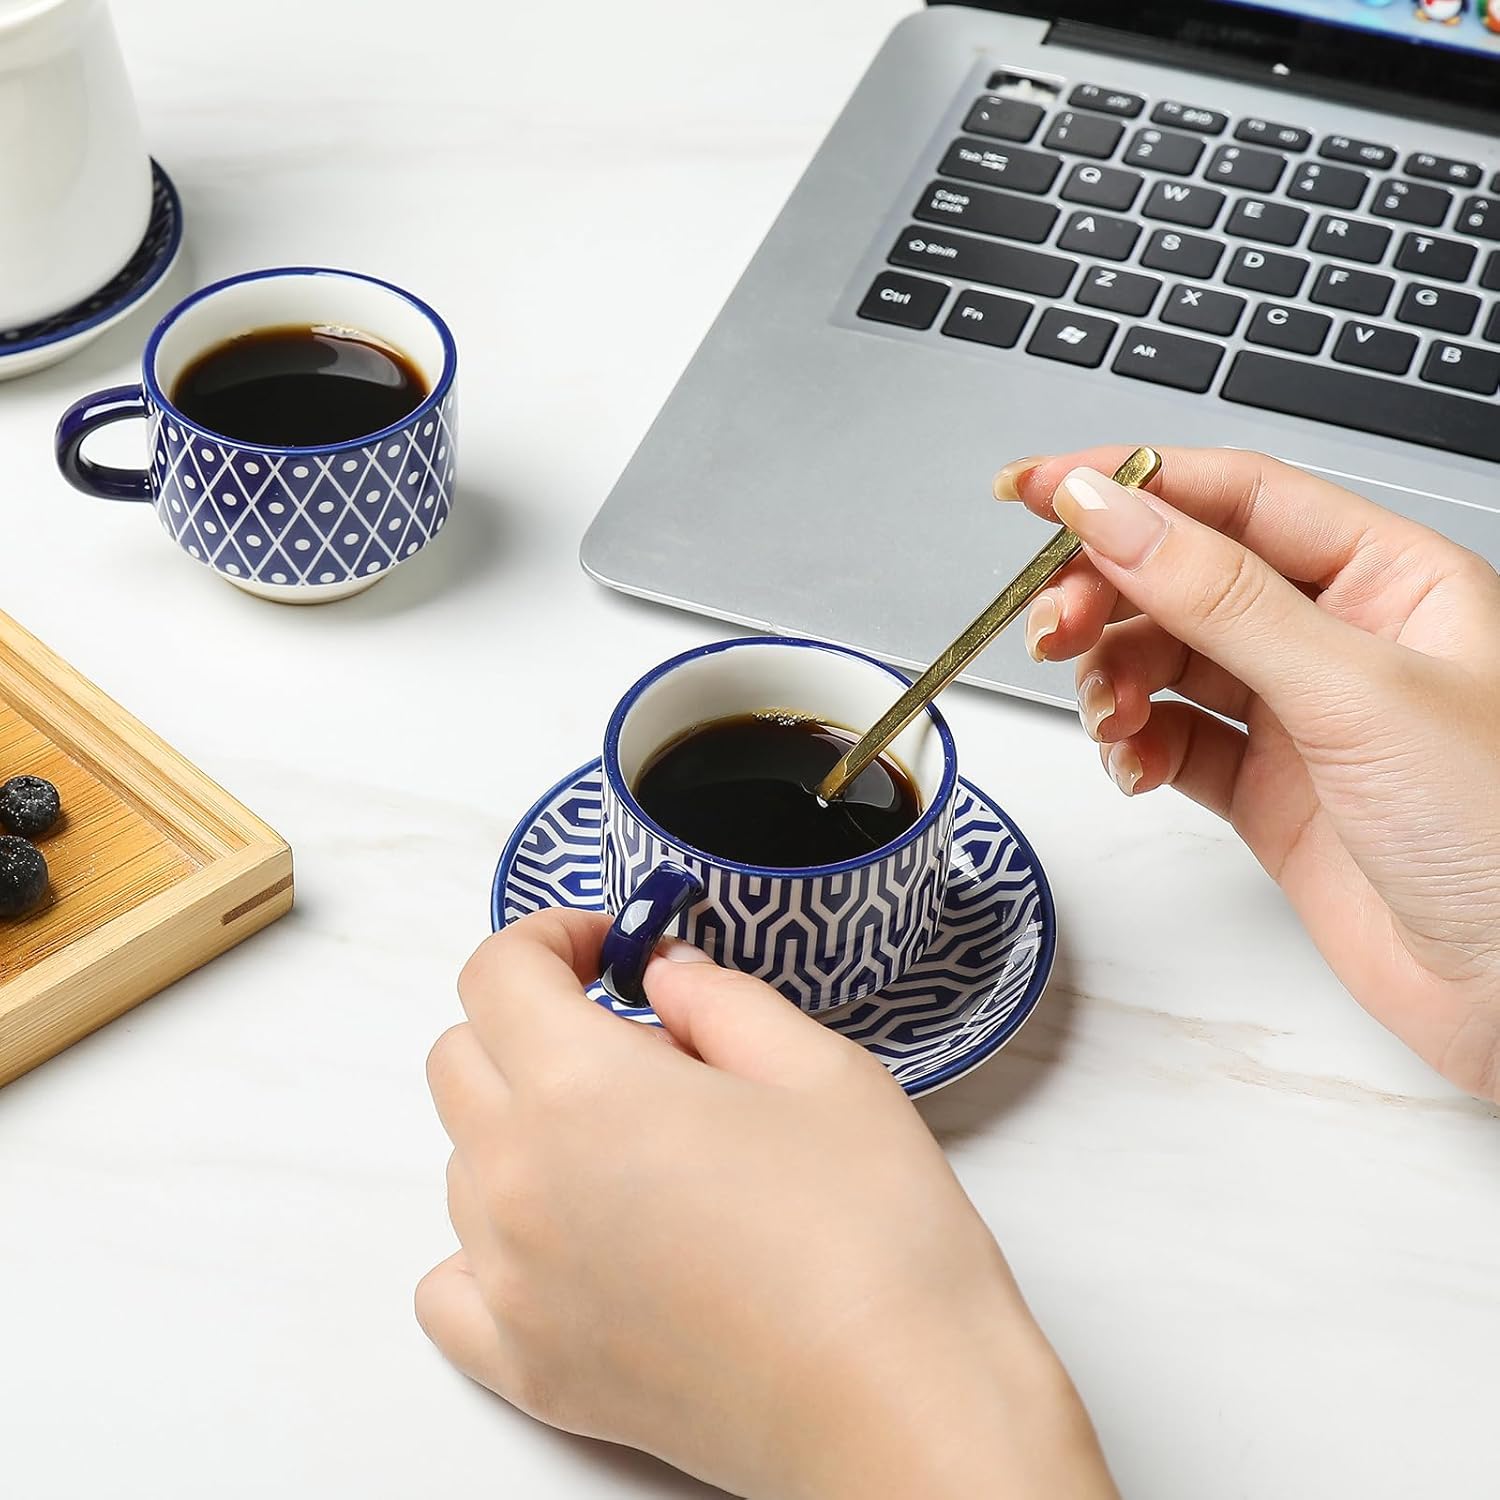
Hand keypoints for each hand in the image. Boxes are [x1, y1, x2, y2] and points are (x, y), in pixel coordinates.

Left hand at [418, 910, 1116, 1498]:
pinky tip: (569, 1235)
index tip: (605, 950)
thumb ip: (718, 996)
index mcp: (582, 1090)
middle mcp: (521, 1184)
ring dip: (521, 1124)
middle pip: (461, 1059)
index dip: (550, 937)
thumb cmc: (875, 1234)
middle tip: (628, 1039)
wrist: (902, 1402)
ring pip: (461, 1160)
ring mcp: (514, 1286)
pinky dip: (490, 1242)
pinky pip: (452, 1282)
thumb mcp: (817, 1066)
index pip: (496, 974)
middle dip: (531, 1022)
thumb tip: (663, 974)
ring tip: (630, 1144)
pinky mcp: (531, 1369)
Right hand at [995, 447, 1499, 1100]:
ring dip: (1114, 676)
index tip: (1036, 489)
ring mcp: (1300, 717)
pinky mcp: (1268, 791)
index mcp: (1389, 578)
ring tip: (1104, 711)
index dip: (1129, 484)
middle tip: (1051, 622)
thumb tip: (1116, 516)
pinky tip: (1133, 760)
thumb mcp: (1353, 690)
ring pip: (1167, 660)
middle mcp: (1339, 638)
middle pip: (1186, 576)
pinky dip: (1136, 745)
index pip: (1236, 497)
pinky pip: (1173, 741)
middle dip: (1106, 591)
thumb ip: (1221, 598)